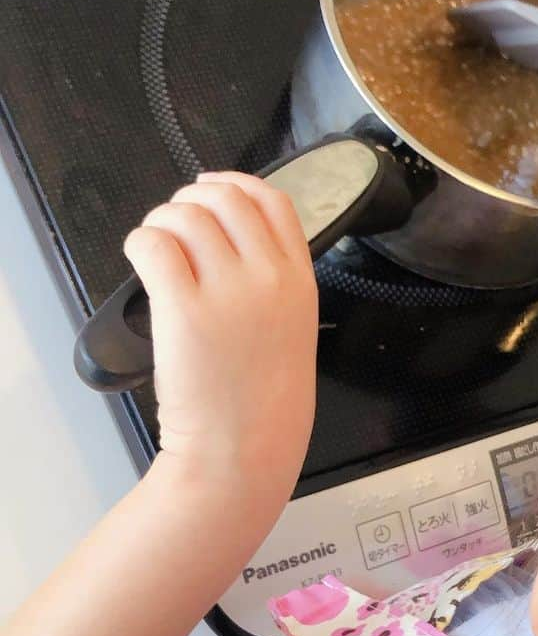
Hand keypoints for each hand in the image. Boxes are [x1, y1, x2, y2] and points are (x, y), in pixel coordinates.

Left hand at [123, 173, 316, 503]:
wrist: (243, 450)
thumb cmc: (264, 404)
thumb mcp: (293, 332)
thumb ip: (273, 283)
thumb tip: (228, 243)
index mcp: (300, 281)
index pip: (273, 201)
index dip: (236, 185)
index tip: (213, 190)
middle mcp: (268, 278)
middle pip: (226, 198)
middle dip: (191, 202)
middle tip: (175, 227)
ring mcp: (227, 291)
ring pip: (184, 215)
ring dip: (161, 223)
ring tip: (157, 251)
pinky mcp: (183, 308)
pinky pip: (152, 244)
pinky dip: (140, 243)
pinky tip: (143, 264)